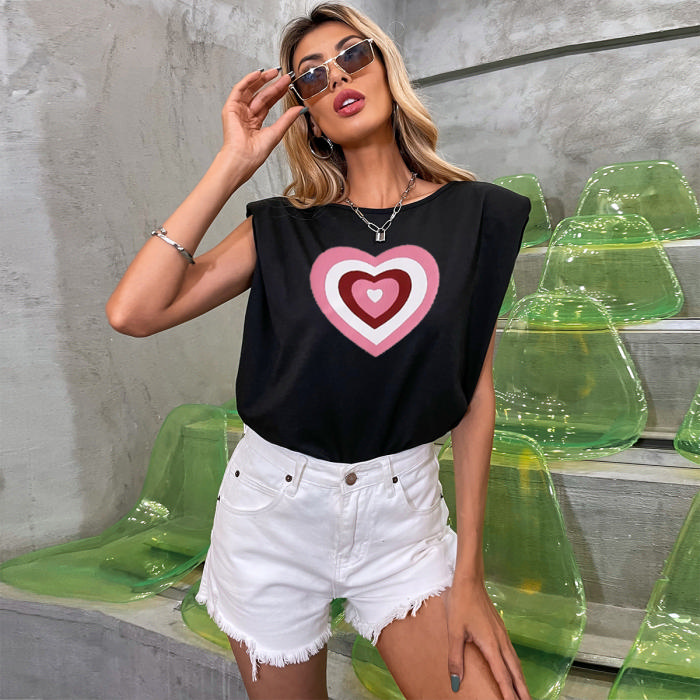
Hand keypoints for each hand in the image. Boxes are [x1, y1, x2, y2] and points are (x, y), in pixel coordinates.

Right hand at [219, 68, 305, 182]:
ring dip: (262, 80)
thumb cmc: (255, 153)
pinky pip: (239, 90)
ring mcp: (238, 111)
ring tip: (274, 72)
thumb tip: (300, 109)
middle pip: (261, 95)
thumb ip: (287, 119)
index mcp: (255, 123)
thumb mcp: (277, 132)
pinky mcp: (230, 108)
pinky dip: (248, 81)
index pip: (268, 103)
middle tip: (285, 77)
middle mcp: (246, 115)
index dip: (278, 93)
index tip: (288, 85)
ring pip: (251, 90)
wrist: (243, 158)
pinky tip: (258, 74)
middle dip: (273, 85)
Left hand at [446, 579, 530, 699]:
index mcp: (491, 645)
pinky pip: (511, 653)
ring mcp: (502, 634)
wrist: (469, 580)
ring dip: (521, 680)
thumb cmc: (461, 604)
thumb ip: (455, 658)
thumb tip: (455, 683)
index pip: (503, 677)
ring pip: (515, 662)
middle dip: (522, 691)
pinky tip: (513, 668)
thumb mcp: (454, 631)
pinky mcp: (499, 628)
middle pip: (515, 672)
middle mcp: (501, 641)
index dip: (509, 695)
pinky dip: (516, 667)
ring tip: (524, 693)